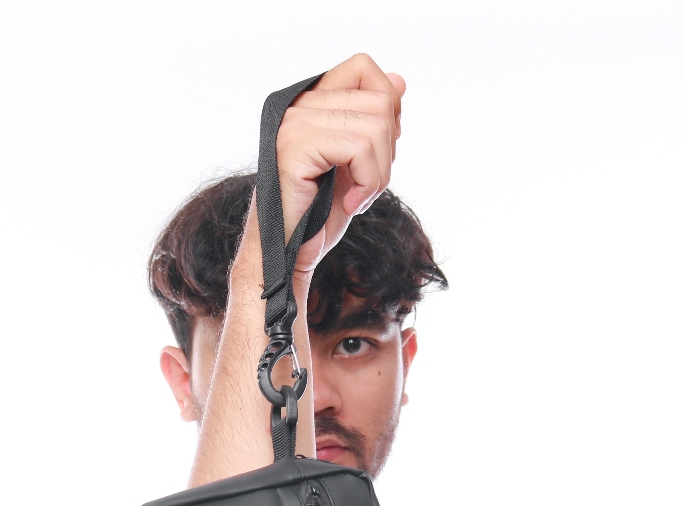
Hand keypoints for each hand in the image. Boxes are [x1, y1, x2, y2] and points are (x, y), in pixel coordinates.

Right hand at [276, 54, 404, 274]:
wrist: (283, 258)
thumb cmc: (315, 220)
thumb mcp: (356, 166)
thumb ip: (374, 122)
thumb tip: (399, 80)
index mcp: (310, 105)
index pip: (362, 68)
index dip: (386, 106)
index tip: (376, 152)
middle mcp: (298, 106)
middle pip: (379, 99)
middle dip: (386, 152)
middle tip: (364, 187)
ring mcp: (294, 123)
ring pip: (376, 124)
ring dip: (378, 174)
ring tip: (356, 199)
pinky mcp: (295, 146)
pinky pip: (359, 148)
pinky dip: (368, 183)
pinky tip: (349, 206)